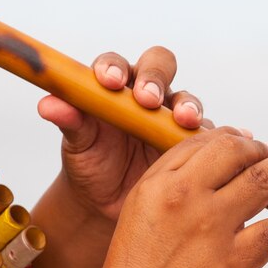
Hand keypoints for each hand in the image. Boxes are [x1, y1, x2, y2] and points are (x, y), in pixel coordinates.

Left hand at [37, 46, 209, 221]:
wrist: (108, 202)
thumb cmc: (89, 163)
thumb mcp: (77, 144)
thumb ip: (68, 120)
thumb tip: (47, 104)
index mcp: (114, 87)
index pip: (117, 64)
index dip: (113, 67)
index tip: (107, 80)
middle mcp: (146, 95)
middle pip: (160, 66)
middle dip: (155, 78)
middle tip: (147, 100)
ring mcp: (171, 117)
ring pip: (187, 99)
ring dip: (188, 106)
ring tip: (185, 121)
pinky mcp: (191, 142)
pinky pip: (206, 135)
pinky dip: (211, 137)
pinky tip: (219, 143)